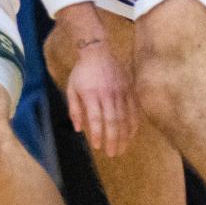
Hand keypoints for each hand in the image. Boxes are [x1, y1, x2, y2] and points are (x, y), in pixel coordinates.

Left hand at [63, 37, 134, 155]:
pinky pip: (134, 109)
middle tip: (112, 153)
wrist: (98, 51)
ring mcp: (120, 91)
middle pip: (113, 120)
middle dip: (113, 139)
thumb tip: (79, 130)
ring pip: (125, 116)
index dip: (97, 134)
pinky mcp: (130, 89)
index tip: (97, 147)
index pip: (95, 118)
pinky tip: (131, 135)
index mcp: (91, 93)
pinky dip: (133, 123)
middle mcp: (107, 93)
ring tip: (121, 148)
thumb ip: (74, 109)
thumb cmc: (82, 72)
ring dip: (124, 135)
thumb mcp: (71, 88)